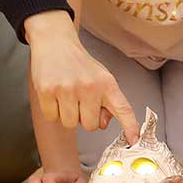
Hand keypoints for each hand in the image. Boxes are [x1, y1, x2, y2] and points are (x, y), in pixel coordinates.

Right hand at [25, 12, 136, 141]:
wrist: (56, 43)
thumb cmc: (80, 65)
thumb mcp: (100, 78)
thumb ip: (106, 102)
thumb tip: (103, 124)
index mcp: (107, 83)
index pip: (123, 108)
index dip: (130, 126)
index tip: (134, 139)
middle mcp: (89, 86)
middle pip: (90, 126)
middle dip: (84, 118)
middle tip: (79, 101)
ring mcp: (68, 89)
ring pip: (70, 124)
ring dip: (67, 115)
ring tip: (67, 96)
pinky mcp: (48, 91)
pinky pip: (52, 117)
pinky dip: (53, 110)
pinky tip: (55, 94)